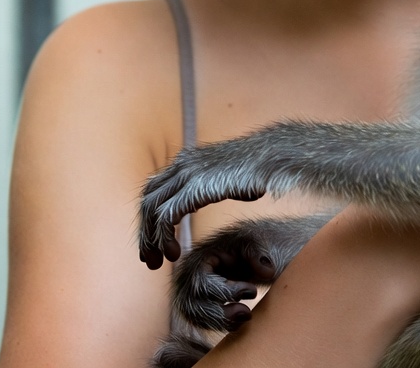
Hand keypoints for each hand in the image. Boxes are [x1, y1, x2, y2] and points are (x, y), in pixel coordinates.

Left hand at [139, 143, 266, 268]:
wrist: (274, 156)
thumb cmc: (258, 168)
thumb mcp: (226, 175)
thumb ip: (211, 182)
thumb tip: (210, 191)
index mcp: (187, 160)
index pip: (154, 190)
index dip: (151, 218)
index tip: (157, 244)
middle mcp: (182, 164)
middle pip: (147, 200)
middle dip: (146, 232)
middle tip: (151, 261)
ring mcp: (187, 174)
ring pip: (151, 210)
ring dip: (151, 240)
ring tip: (159, 263)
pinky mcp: (196, 187)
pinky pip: (167, 217)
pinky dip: (164, 238)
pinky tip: (175, 254)